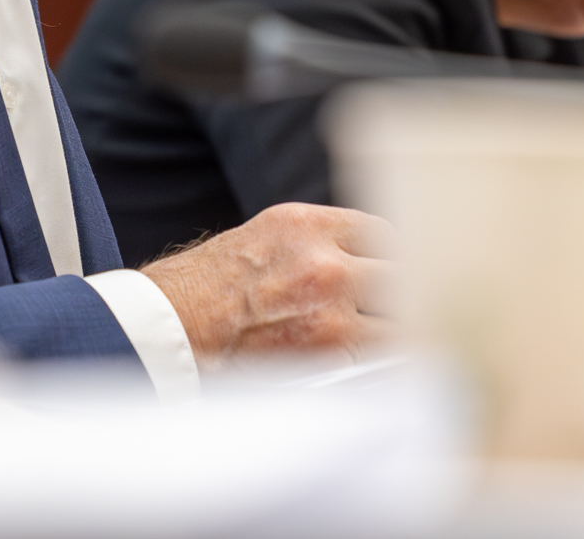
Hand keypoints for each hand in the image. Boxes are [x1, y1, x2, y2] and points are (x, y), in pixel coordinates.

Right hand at [139, 202, 390, 361]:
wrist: (170, 328)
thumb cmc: (206, 290)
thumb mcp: (263, 240)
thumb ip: (316, 245)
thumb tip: (363, 264)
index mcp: (305, 223)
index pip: (382, 231)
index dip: (396, 256)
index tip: (401, 272)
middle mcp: (323, 255)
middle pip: (401, 268)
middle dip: (406, 290)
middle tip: (413, 308)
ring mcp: (331, 300)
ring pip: (403, 309)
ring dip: (403, 324)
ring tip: (405, 337)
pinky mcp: (332, 345)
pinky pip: (387, 349)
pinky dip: (393, 356)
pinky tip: (391, 360)